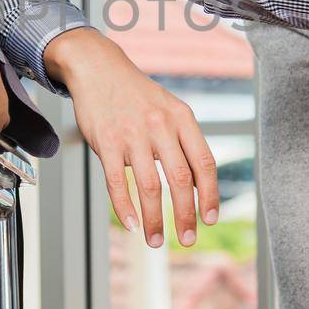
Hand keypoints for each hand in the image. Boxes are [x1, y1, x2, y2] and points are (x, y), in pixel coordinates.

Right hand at [47, 28, 218, 247]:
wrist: (98, 68)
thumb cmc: (136, 95)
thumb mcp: (168, 109)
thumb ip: (182, 142)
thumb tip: (196, 186)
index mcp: (182, 118)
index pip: (204, 163)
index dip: (210, 195)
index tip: (210, 219)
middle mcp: (160, 126)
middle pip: (180, 181)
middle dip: (185, 216)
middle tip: (188, 239)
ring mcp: (132, 134)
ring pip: (149, 187)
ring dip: (154, 220)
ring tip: (156, 240)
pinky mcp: (106, 142)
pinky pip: (118, 182)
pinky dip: (125, 208)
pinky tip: (131, 224)